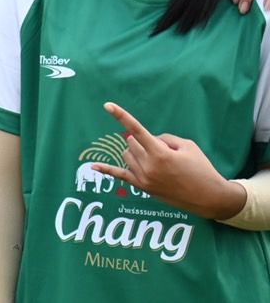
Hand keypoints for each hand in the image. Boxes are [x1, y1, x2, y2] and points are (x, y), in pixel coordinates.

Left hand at [89, 102, 244, 218]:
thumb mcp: (187, 146)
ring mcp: (143, 178)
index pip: (136, 130)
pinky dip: (106, 169)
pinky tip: (93, 165)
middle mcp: (148, 166)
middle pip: (132, 142)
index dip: (121, 116)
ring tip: (160, 162)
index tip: (107, 105)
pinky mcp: (142, 188)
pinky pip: (119, 175)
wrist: (208, 197)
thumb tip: (147, 139)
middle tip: (165, 151)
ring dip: (137, 152)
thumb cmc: (201, 168)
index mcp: (160, 153)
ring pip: (127, 155)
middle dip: (145, 141)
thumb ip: (164, 138)